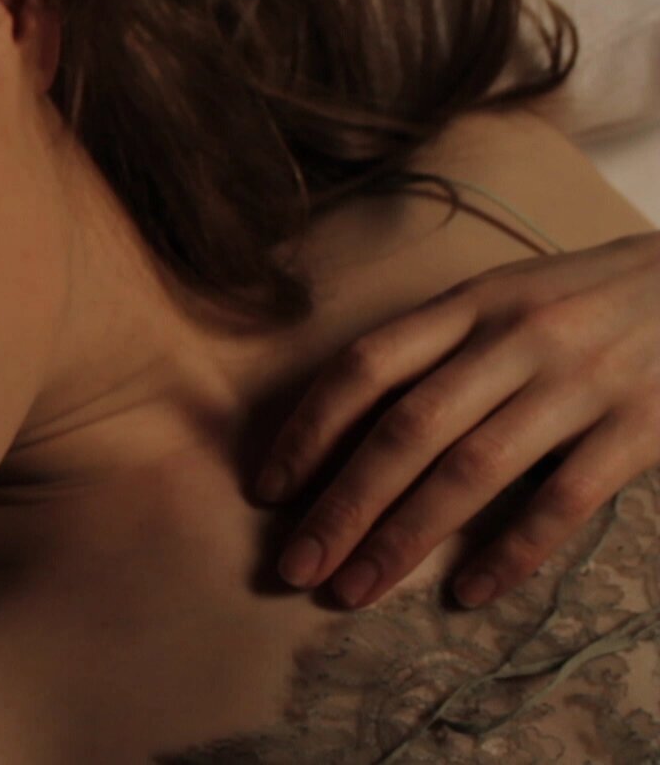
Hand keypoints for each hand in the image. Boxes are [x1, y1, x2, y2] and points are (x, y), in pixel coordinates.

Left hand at [254, 230, 659, 610]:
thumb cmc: (586, 299)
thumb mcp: (505, 296)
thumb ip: (435, 348)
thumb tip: (343, 426)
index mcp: (471, 302)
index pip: (366, 366)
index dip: (309, 430)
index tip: (267, 490)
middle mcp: (516, 338)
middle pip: (406, 429)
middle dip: (342, 505)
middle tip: (295, 567)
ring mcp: (580, 382)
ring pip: (472, 470)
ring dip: (404, 537)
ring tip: (355, 589)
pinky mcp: (641, 426)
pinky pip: (564, 501)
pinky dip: (512, 553)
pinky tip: (467, 594)